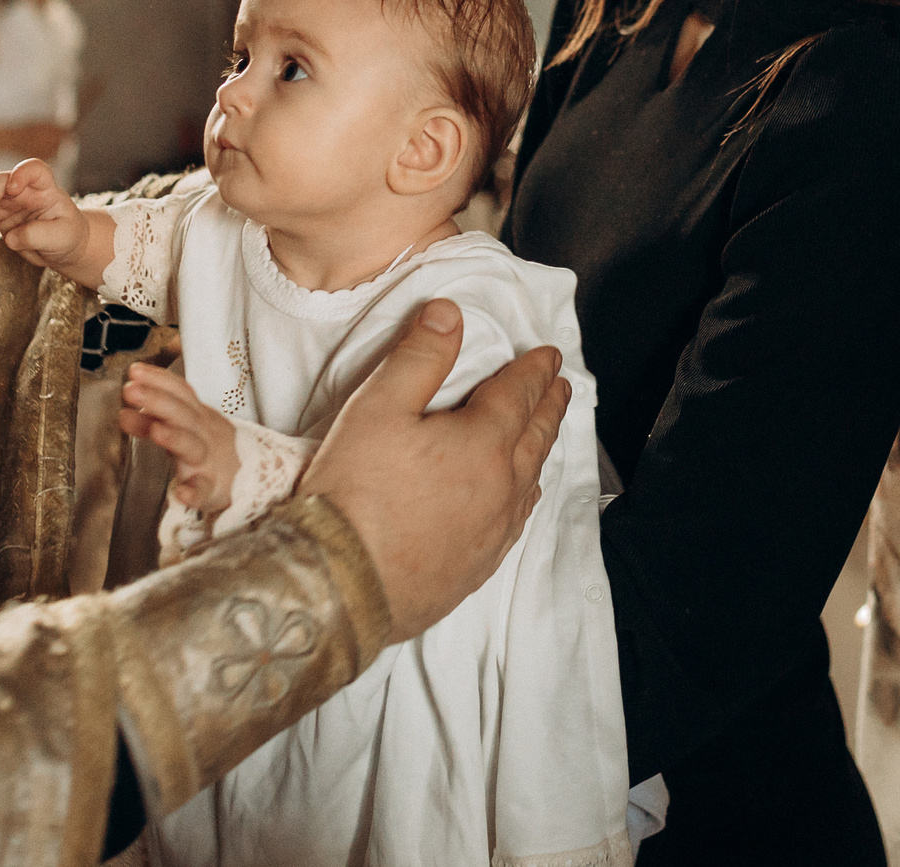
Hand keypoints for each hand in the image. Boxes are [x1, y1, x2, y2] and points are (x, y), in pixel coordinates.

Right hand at [0, 158, 107, 279]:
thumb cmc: (67, 237)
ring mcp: (9, 199)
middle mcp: (25, 189)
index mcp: (46, 189)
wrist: (61, 246)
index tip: (12, 190)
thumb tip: (9, 237)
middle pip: (0, 178)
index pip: (34, 169)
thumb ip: (38, 236)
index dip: (21, 173)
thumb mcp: (62, 238)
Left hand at [120, 362, 236, 518]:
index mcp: (197, 416)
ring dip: (175, 437)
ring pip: (192, 446)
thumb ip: (151, 421)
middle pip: (182, 413)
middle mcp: (203, 433)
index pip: (179, 392)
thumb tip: (123, 411)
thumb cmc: (208, 448)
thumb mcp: (184, 429)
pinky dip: (194, 492)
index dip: (158, 379)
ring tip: (156, 430)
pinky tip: (182, 494)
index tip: (134, 370)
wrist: (249, 478)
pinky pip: (204, 490)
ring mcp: (208, 460)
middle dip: (156, 400)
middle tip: (130, 390)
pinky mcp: (211, 489)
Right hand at [298, 299, 569, 641]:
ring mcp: (491, 533)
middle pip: (535, 437)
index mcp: (483, 443)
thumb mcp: (378, 407)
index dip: (534, 370)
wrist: (339, 586)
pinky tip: (517, 501)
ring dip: (540, 450)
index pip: (519, 394)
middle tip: (561, 387)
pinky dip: (523, 498)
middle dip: (549, 406)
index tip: (548, 356)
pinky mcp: (474, 569)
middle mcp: (500, 489)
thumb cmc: (354, 493)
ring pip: (529, 481)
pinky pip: (513, 523)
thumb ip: (419, 356)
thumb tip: (450, 314)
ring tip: (544, 435)